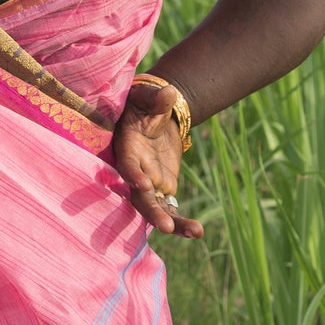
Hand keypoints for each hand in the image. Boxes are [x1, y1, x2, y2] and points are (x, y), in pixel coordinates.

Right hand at [111, 77, 202, 238]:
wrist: (152, 116)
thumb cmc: (144, 104)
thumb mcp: (148, 98)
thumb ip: (156, 99)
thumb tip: (169, 92)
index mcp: (128, 148)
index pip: (127, 163)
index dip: (132, 174)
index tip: (143, 185)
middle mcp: (135, 171)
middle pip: (140, 196)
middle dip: (151, 211)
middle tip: (164, 226)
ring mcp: (148, 184)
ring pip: (156, 209)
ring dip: (172, 222)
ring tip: (196, 231)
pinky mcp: (162, 190)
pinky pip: (170, 210)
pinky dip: (182, 223)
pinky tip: (197, 232)